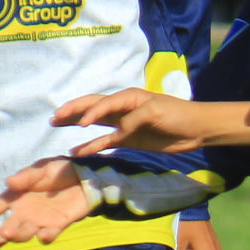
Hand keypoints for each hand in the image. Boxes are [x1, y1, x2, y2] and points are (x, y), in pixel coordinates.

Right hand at [0, 157, 85, 249]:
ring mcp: (41, 221)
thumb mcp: (42, 168)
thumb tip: (9, 183)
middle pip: (6, 230)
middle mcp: (26, 213)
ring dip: (17, 235)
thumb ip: (27, 177)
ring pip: (25, 233)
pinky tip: (42, 236)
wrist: (85, 177)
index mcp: (18, 197)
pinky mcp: (59, 224)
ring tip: (8, 234)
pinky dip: (46, 236)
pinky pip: (50, 234)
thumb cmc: (58, 171)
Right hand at [51, 89, 209, 152]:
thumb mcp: (157, 112)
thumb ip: (135, 119)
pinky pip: (105, 143)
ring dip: (76, 125)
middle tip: (54, 117)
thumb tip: (118, 132)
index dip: (91, 112)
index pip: (103, 103)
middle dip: (73, 111)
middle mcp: (122, 108)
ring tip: (56, 125)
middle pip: (92, 107)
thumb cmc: (178, 114)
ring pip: (94, 124)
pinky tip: (77, 151)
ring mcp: (123, 124)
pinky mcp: (128, 140)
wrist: (195, 129)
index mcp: (128, 97)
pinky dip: (91, 146)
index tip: (80, 124)